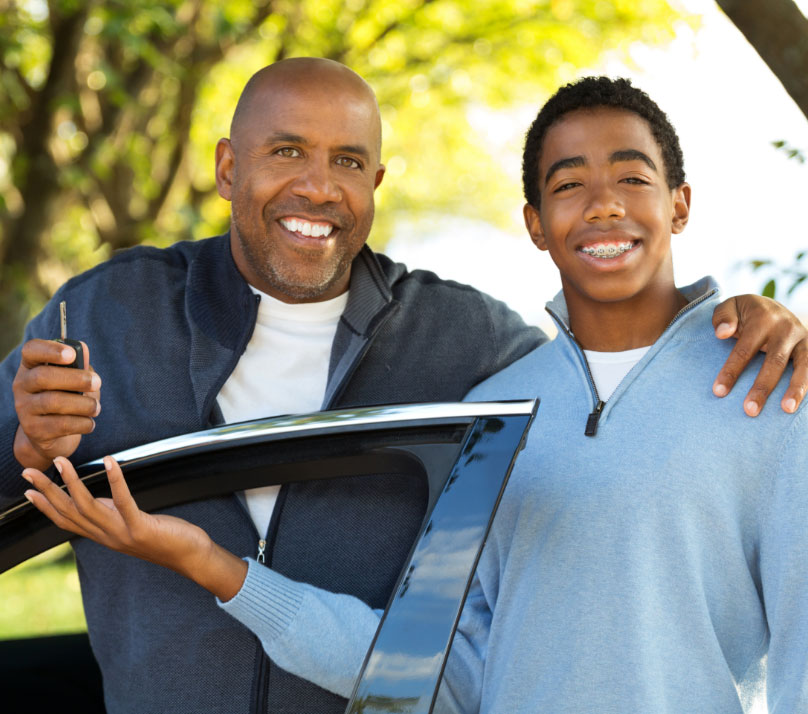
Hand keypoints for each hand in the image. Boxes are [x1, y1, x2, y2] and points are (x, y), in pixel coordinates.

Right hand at [12, 339, 100, 468]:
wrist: (54, 434)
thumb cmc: (68, 397)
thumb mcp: (74, 378)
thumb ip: (79, 364)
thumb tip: (84, 351)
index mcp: (31, 366)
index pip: (31, 350)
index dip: (50, 350)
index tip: (72, 354)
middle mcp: (22, 385)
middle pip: (43, 376)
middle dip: (75, 378)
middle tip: (97, 382)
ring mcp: (24, 408)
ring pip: (52, 401)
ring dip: (83, 404)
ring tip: (96, 407)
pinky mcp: (33, 429)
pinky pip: (60, 424)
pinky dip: (81, 423)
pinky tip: (90, 423)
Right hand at [22, 455, 246, 600]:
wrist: (189, 557)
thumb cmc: (164, 537)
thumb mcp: (130, 526)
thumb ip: (110, 516)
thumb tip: (94, 500)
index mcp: (102, 535)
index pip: (66, 521)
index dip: (45, 507)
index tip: (28, 491)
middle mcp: (107, 536)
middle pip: (69, 512)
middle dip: (48, 491)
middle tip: (29, 472)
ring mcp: (122, 533)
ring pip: (88, 506)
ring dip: (72, 482)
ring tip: (61, 462)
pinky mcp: (141, 527)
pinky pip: (123, 501)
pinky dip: (115, 479)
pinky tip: (109, 461)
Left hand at [711, 295, 807, 415]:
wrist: (771, 306)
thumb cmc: (743, 313)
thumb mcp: (730, 307)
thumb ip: (723, 317)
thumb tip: (722, 333)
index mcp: (763, 318)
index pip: (745, 349)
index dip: (732, 371)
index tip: (719, 392)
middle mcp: (786, 328)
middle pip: (774, 361)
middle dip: (762, 387)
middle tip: (750, 410)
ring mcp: (802, 338)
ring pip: (802, 366)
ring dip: (796, 388)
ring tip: (787, 409)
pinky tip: (800, 403)